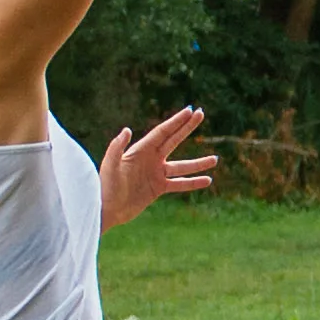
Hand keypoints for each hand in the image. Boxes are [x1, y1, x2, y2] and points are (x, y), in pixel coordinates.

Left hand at [96, 106, 214, 226]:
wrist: (105, 209)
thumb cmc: (105, 186)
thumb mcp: (110, 165)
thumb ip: (117, 147)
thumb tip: (127, 130)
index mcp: (140, 150)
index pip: (162, 132)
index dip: (176, 121)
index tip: (190, 110)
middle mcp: (150, 159)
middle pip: (174, 140)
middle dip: (187, 127)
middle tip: (201, 114)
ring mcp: (155, 173)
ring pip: (182, 166)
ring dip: (198, 163)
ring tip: (215, 159)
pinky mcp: (158, 188)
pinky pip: (179, 183)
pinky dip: (193, 182)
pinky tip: (207, 181)